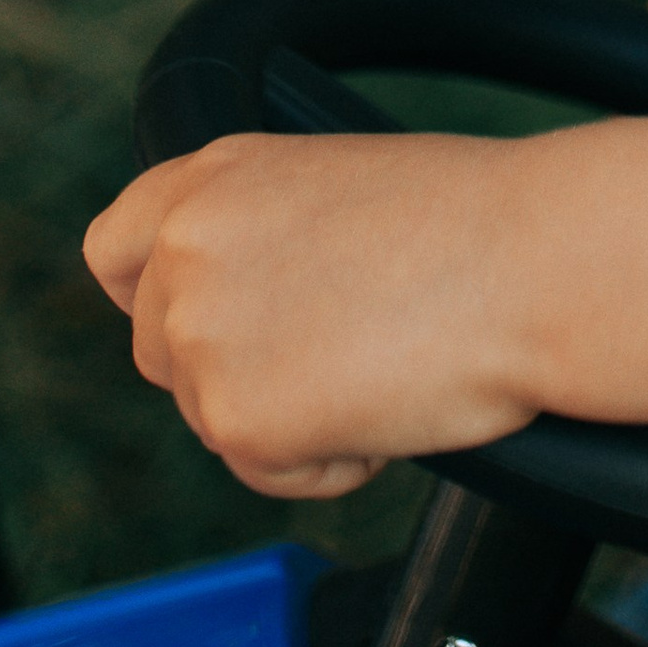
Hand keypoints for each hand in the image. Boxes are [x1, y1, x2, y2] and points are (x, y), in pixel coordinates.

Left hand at [84, 131, 540, 500]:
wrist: (533, 259)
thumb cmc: (474, 220)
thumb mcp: (334, 186)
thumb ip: (259, 232)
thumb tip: (243, 301)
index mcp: (210, 175)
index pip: (114, 250)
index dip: (154, 296)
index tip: (202, 321)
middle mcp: (185, 246)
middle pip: (160, 351)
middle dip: (231, 370)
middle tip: (334, 355)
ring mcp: (200, 331)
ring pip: (212, 417)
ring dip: (288, 415)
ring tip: (382, 366)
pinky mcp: (234, 415)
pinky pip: (265, 470)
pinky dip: (326, 461)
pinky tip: (386, 406)